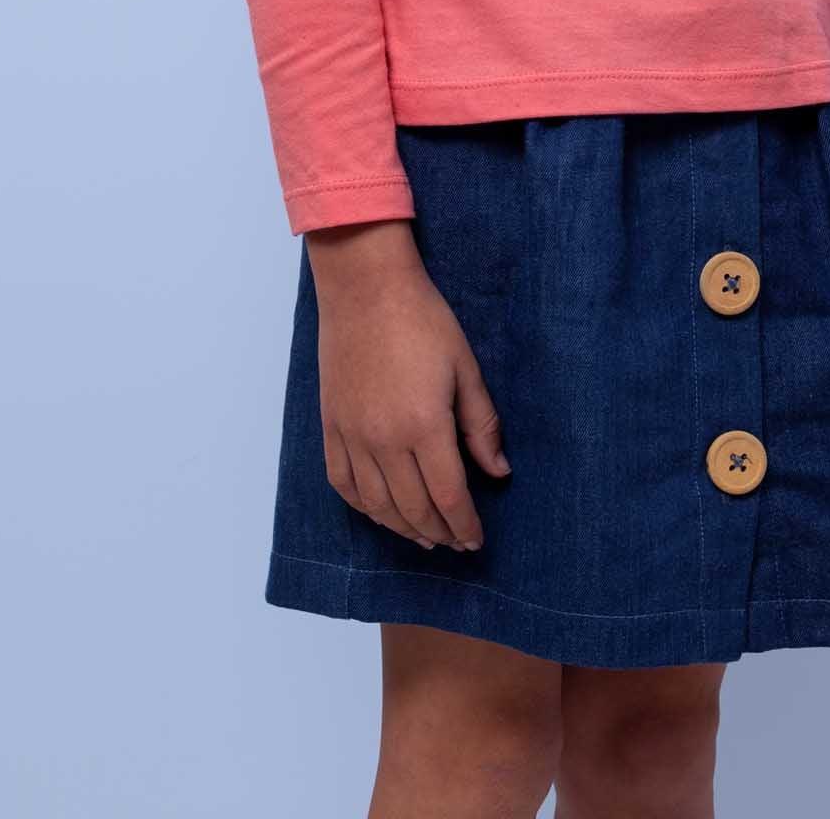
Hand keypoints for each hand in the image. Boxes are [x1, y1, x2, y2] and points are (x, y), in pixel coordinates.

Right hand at [307, 226, 511, 551]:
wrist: (365, 287)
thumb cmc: (422, 319)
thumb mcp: (465, 367)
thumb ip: (482, 424)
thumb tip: (498, 471)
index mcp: (424, 425)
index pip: (449, 497)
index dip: (465, 525)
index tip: (477, 539)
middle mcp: (384, 440)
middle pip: (413, 509)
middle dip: (439, 532)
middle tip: (456, 542)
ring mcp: (352, 435)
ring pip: (377, 505)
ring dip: (403, 528)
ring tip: (424, 537)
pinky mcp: (331, 425)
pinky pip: (343, 483)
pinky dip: (364, 507)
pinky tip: (381, 511)